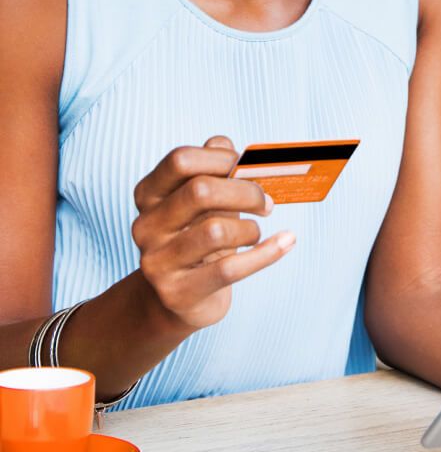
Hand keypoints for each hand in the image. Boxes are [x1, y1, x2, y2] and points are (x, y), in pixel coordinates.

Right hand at [132, 135, 295, 330]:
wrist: (180, 298)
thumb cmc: (198, 237)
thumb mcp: (203, 201)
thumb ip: (215, 169)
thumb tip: (240, 153)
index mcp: (149, 194)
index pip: (181, 161)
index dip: (220, 158)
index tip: (245, 167)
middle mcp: (146, 226)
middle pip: (200, 191)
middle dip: (245, 192)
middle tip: (265, 202)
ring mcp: (157, 262)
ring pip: (216, 231)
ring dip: (250, 228)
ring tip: (255, 232)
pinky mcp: (177, 293)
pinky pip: (230, 269)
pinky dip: (266, 253)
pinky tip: (285, 242)